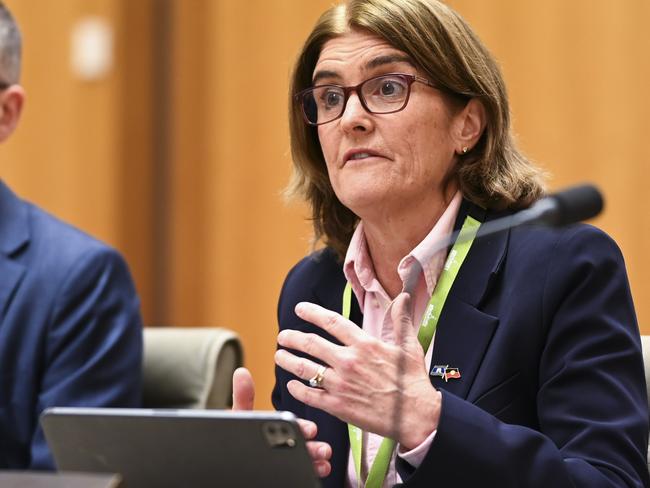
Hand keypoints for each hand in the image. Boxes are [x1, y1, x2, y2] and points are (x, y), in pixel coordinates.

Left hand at [231, 367, 331, 476]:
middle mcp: (283, 444)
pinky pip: (301, 472)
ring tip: (324, 461)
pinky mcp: (284, 473)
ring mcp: (285, 460)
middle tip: (323, 449)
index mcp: (276, 427)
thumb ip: (242, 398)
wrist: (227, 463)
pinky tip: (320, 470)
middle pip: (301, 444)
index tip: (312, 429)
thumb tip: (241, 372)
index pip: (292, 426)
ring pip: (305, 459)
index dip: (301, 428)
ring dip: (317, 459)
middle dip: (314, 446)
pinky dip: (313, 471)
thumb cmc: (235, 437)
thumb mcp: (240, 418)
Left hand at [274, 293, 441, 449]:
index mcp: (364, 345)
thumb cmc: (413, 382)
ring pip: (306, 368)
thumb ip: (401, 320)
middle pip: (311, 344)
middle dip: (293, 338)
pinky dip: (298, 389)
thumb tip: (403, 298)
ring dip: (289, 360)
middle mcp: (349, 361)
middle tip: (283, 336)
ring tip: (279, 356)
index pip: (331, 322)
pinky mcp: (338, 407)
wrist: (416, 416)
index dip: (312, 313)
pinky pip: (310, 395)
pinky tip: (291, 385)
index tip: (299, 308)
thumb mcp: (409, 346)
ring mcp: (341, 384)